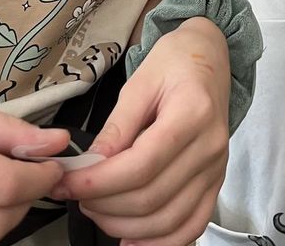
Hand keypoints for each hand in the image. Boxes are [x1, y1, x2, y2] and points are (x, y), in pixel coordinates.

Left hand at [53, 18, 230, 245]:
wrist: (211, 57)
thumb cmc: (175, 62)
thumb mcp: (140, 81)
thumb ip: (117, 126)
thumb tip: (90, 167)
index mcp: (193, 113)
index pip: (141, 165)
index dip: (100, 182)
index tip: (67, 183)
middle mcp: (211, 146)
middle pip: (152, 197)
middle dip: (105, 206)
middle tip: (75, 195)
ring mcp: (217, 168)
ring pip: (168, 220)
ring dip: (125, 227)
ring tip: (97, 212)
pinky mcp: (216, 182)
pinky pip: (192, 225)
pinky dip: (161, 242)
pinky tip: (131, 240)